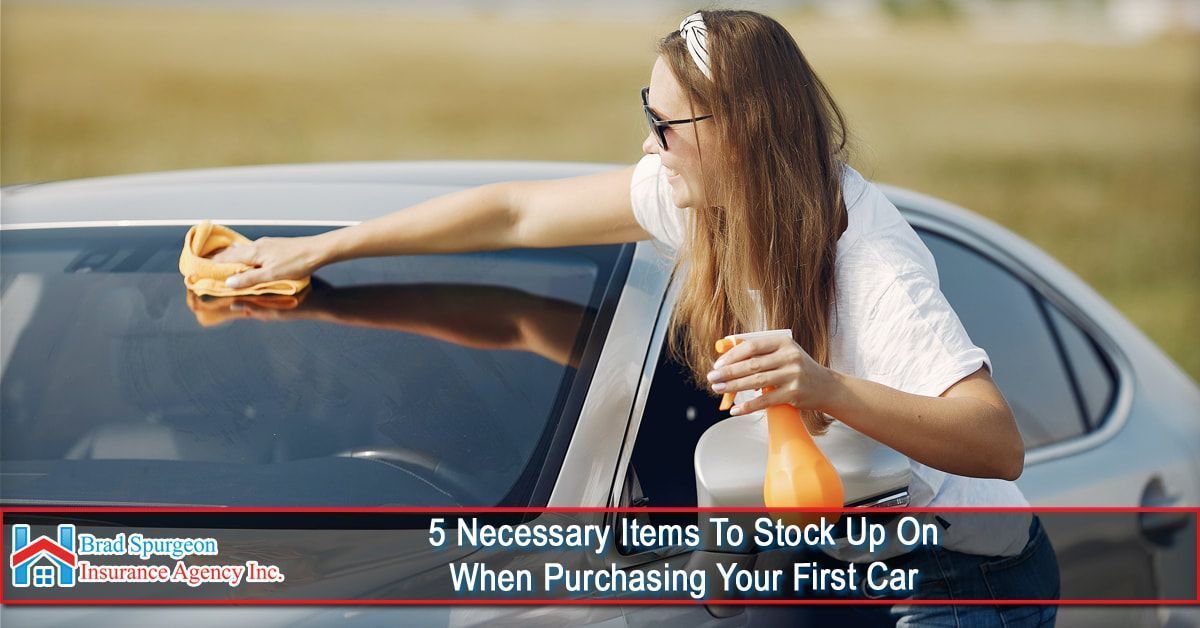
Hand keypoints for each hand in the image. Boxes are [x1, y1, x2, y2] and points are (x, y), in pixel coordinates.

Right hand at [209, 235, 327, 289]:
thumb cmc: (297, 263)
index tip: (199, 268)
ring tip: (220, 262)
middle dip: (218, 260)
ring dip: (230, 257)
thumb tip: (228, 282)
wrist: (317, 250)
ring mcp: (266, 244)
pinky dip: (243, 256)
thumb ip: (250, 279)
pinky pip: (252, 250)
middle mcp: (257, 245)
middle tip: (205, 265)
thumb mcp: (272, 274)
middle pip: (232, 253)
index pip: (227, 259)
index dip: (213, 264)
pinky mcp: (273, 246)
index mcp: (254, 252)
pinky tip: (245, 258)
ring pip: (242, 251)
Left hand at [706, 335, 838, 415]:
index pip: (751, 346)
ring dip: (733, 387)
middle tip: (712, 378)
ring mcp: (792, 375)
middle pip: (751, 364)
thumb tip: (726, 353)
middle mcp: (789, 357)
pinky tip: (735, 410)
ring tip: (719, 389)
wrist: (825, 386)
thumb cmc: (797, 368)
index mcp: (783, 342)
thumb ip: (759, 352)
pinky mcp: (793, 394)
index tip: (717, 364)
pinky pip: (765, 401)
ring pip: (755, 382)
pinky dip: (748, 406)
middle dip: (728, 372)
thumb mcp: (783, 353)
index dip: (731, 355)